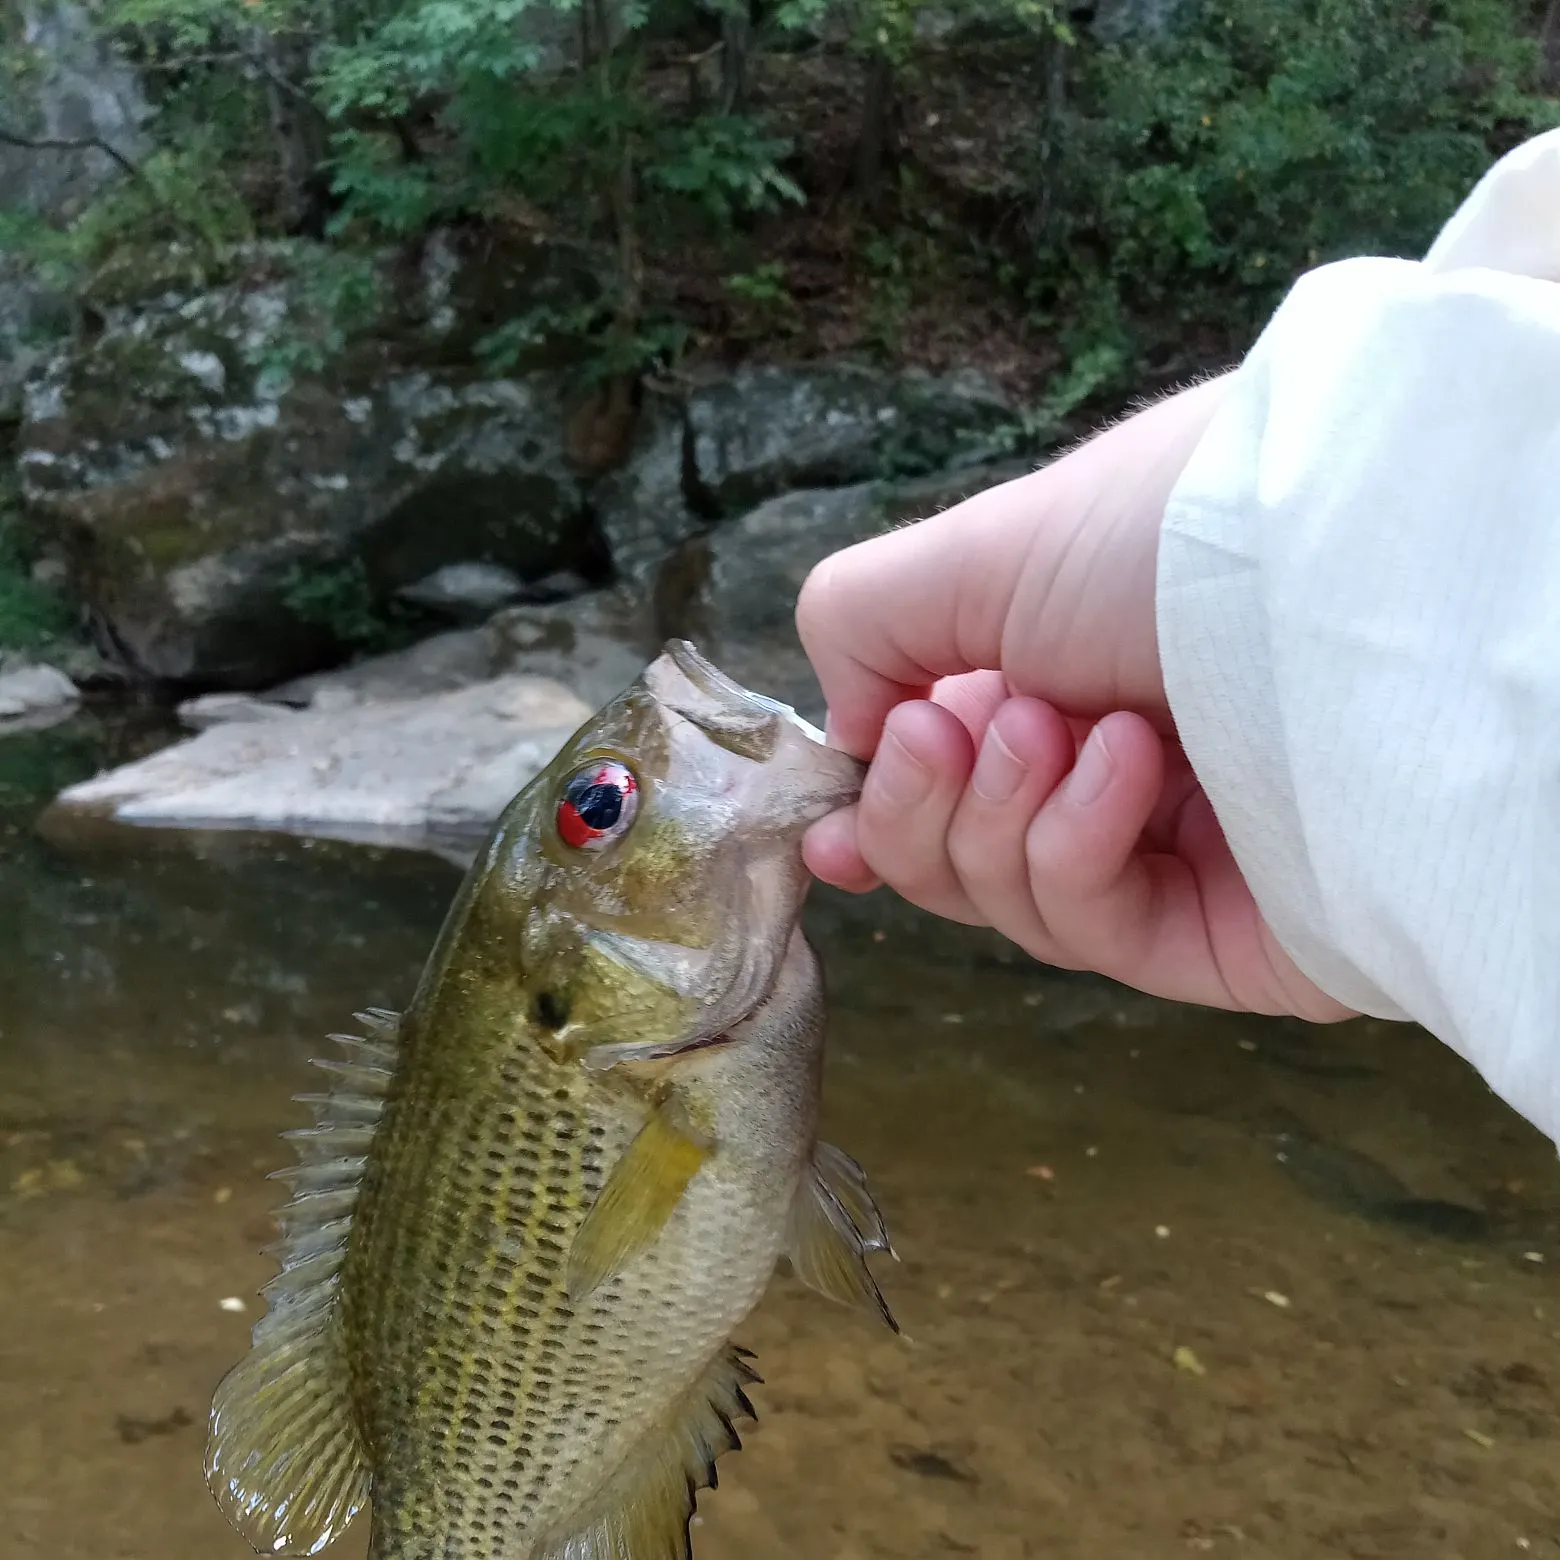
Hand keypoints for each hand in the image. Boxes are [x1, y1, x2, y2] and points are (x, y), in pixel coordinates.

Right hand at [795, 378, 1353, 1021]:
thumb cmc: (1157, 537)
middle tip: (945, 733)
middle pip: (959, 860)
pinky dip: (1076, 850)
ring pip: (1012, 903)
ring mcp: (1176, 855)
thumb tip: (855, 731)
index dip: (880, 817)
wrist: (1328, 573)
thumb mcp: (973, 551)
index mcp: (1063, 681)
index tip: (829, 835)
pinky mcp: (1231, 934)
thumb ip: (864, 625)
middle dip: (922, 806)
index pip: (950, 785)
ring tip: (1053, 729)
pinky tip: (1124, 765)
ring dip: (999, 817)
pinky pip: (1099, 934)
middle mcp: (1116, 771)